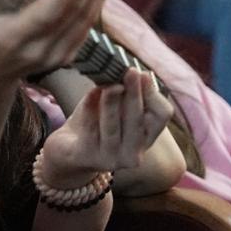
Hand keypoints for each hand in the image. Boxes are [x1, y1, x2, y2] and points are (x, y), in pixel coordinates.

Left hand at [37, 68, 173, 187]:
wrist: (68, 149)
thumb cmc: (96, 122)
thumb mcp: (115, 104)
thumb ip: (124, 90)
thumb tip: (134, 72)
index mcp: (145, 137)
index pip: (162, 115)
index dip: (153, 94)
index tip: (143, 74)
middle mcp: (133, 153)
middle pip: (138, 120)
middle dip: (134, 94)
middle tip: (130, 71)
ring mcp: (111, 158)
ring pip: (113, 127)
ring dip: (111, 102)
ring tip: (108, 84)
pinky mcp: (88, 157)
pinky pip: (89, 129)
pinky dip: (89, 109)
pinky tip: (90, 94)